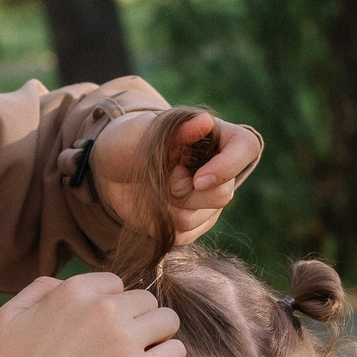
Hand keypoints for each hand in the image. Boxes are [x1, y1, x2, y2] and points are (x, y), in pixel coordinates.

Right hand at [0, 272, 184, 356]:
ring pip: (168, 320)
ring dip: (159, 336)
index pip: (116, 283)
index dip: (113, 305)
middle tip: (124, 346)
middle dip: (139, 319)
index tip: (105, 328)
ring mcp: (123, 340)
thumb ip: (38, 290)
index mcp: (75, 290)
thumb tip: (60, 284)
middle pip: (146, 299)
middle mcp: (103, 308)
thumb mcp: (10, 315)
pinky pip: (176, 352)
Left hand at [89, 110, 260, 247]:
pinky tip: (152, 204)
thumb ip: (176, 129)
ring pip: (198, 218)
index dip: (228, 167)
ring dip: (168, 206)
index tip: (198, 178)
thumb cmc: (129, 138)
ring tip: (155, 186)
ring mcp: (207, 200)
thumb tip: (206, 122)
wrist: (110, 168)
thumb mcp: (144, 128)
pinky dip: (161, 223)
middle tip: (164, 175)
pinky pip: (183, 234)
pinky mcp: (192, 224)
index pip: (247, 148)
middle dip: (185, 191)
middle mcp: (220, 170)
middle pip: (223, 194)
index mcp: (217, 137)